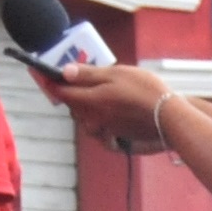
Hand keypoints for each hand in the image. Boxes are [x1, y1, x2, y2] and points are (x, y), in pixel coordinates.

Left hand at [36, 59, 175, 155]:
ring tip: (95, 94)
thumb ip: (88, 74)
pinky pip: (99, 128)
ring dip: (85, 106)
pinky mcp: (117, 138)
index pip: (62, 92)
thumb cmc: (145, 91)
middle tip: (74, 78)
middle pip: (73, 106)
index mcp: (91, 101)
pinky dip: (98, 119)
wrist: (170, 117)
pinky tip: (109, 112)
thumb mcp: (116, 74)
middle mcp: (94, 119)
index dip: (49, 82)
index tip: (41, 73)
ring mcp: (105, 130)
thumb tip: (64, 72)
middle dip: (70, 93)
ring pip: (85, 118)